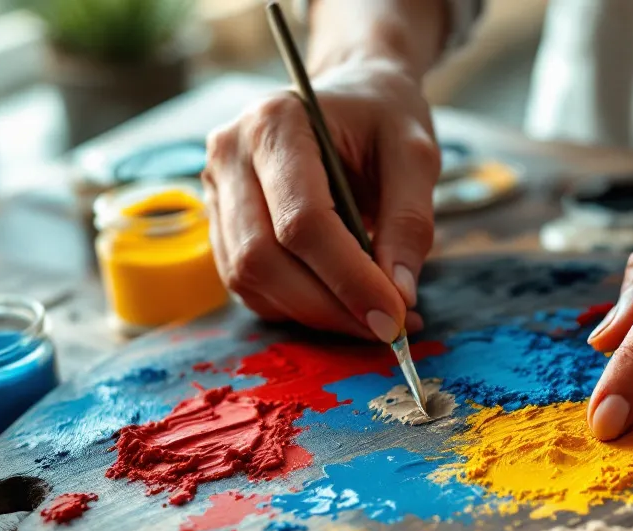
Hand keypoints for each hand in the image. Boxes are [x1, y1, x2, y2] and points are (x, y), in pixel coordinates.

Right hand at [202, 60, 437, 341]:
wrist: (351, 100)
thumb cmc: (382, 120)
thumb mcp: (416, 155)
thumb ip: (410, 222)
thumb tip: (398, 296)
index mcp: (275, 123)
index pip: (302, 221)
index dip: (349, 279)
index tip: (394, 316)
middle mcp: (229, 155)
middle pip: (263, 259)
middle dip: (329, 306)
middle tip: (387, 328)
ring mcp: (216, 191)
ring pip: (249, 280)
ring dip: (314, 314)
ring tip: (371, 317)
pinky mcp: (221, 225)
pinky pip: (249, 286)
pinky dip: (297, 307)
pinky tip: (341, 303)